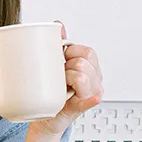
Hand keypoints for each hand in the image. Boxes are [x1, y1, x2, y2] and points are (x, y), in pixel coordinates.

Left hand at [29, 21, 103, 136]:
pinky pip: (90, 99)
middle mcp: (95, 81)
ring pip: (82, 75)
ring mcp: (92, 94)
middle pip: (84, 61)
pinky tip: (93, 98)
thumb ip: (60, 45)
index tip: (61, 59)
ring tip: (61, 85)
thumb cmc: (53, 91)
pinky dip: (91, 98)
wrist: (45, 117)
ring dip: (67, 78)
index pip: (87, 52)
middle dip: (68, 65)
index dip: (71, 52)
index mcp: (92, 69)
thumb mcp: (57, 66)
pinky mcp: (82, 107)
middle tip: (60, 75)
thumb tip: (58, 24)